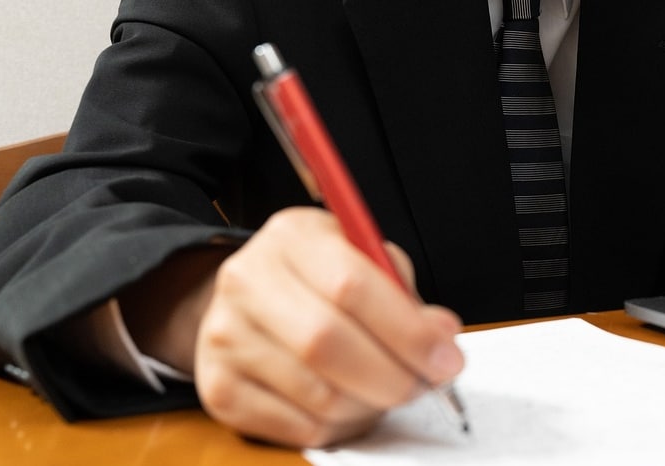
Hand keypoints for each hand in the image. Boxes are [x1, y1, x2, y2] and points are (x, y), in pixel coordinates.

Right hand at [193, 207, 463, 446]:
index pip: (352, 286)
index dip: (407, 331)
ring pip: (317, 395)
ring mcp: (224, 337)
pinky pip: (297, 428)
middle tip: (426, 384)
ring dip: (370, 405)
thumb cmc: (318, 279)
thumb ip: (403, 294)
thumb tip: (440, 337)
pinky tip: (350, 405)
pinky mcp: (218, 389)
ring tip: (385, 390)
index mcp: (291, 237)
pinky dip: (339, 427)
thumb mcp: (363, 258)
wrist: (246, 299)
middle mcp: (246, 281)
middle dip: (394, 376)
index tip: (446, 357)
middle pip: (328, 344)